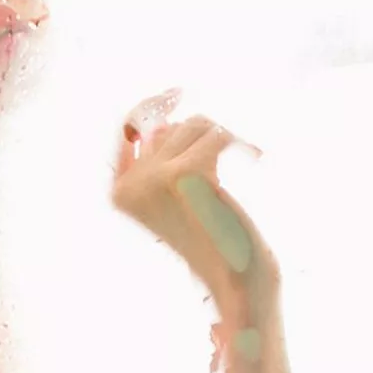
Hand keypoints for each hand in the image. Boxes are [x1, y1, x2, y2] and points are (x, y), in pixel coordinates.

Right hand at [112, 89, 280, 350]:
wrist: (238, 281)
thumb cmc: (216, 243)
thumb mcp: (181, 198)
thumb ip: (165, 156)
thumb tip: (163, 117)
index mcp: (118, 194)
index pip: (128, 128)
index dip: (152, 106)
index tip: (175, 91)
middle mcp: (127, 187)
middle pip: (173, 125)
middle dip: (208, 140)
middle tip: (235, 169)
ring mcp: (152, 181)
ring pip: (196, 125)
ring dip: (227, 144)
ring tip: (242, 179)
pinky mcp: (184, 175)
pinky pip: (218, 133)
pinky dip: (243, 147)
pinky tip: (253, 168)